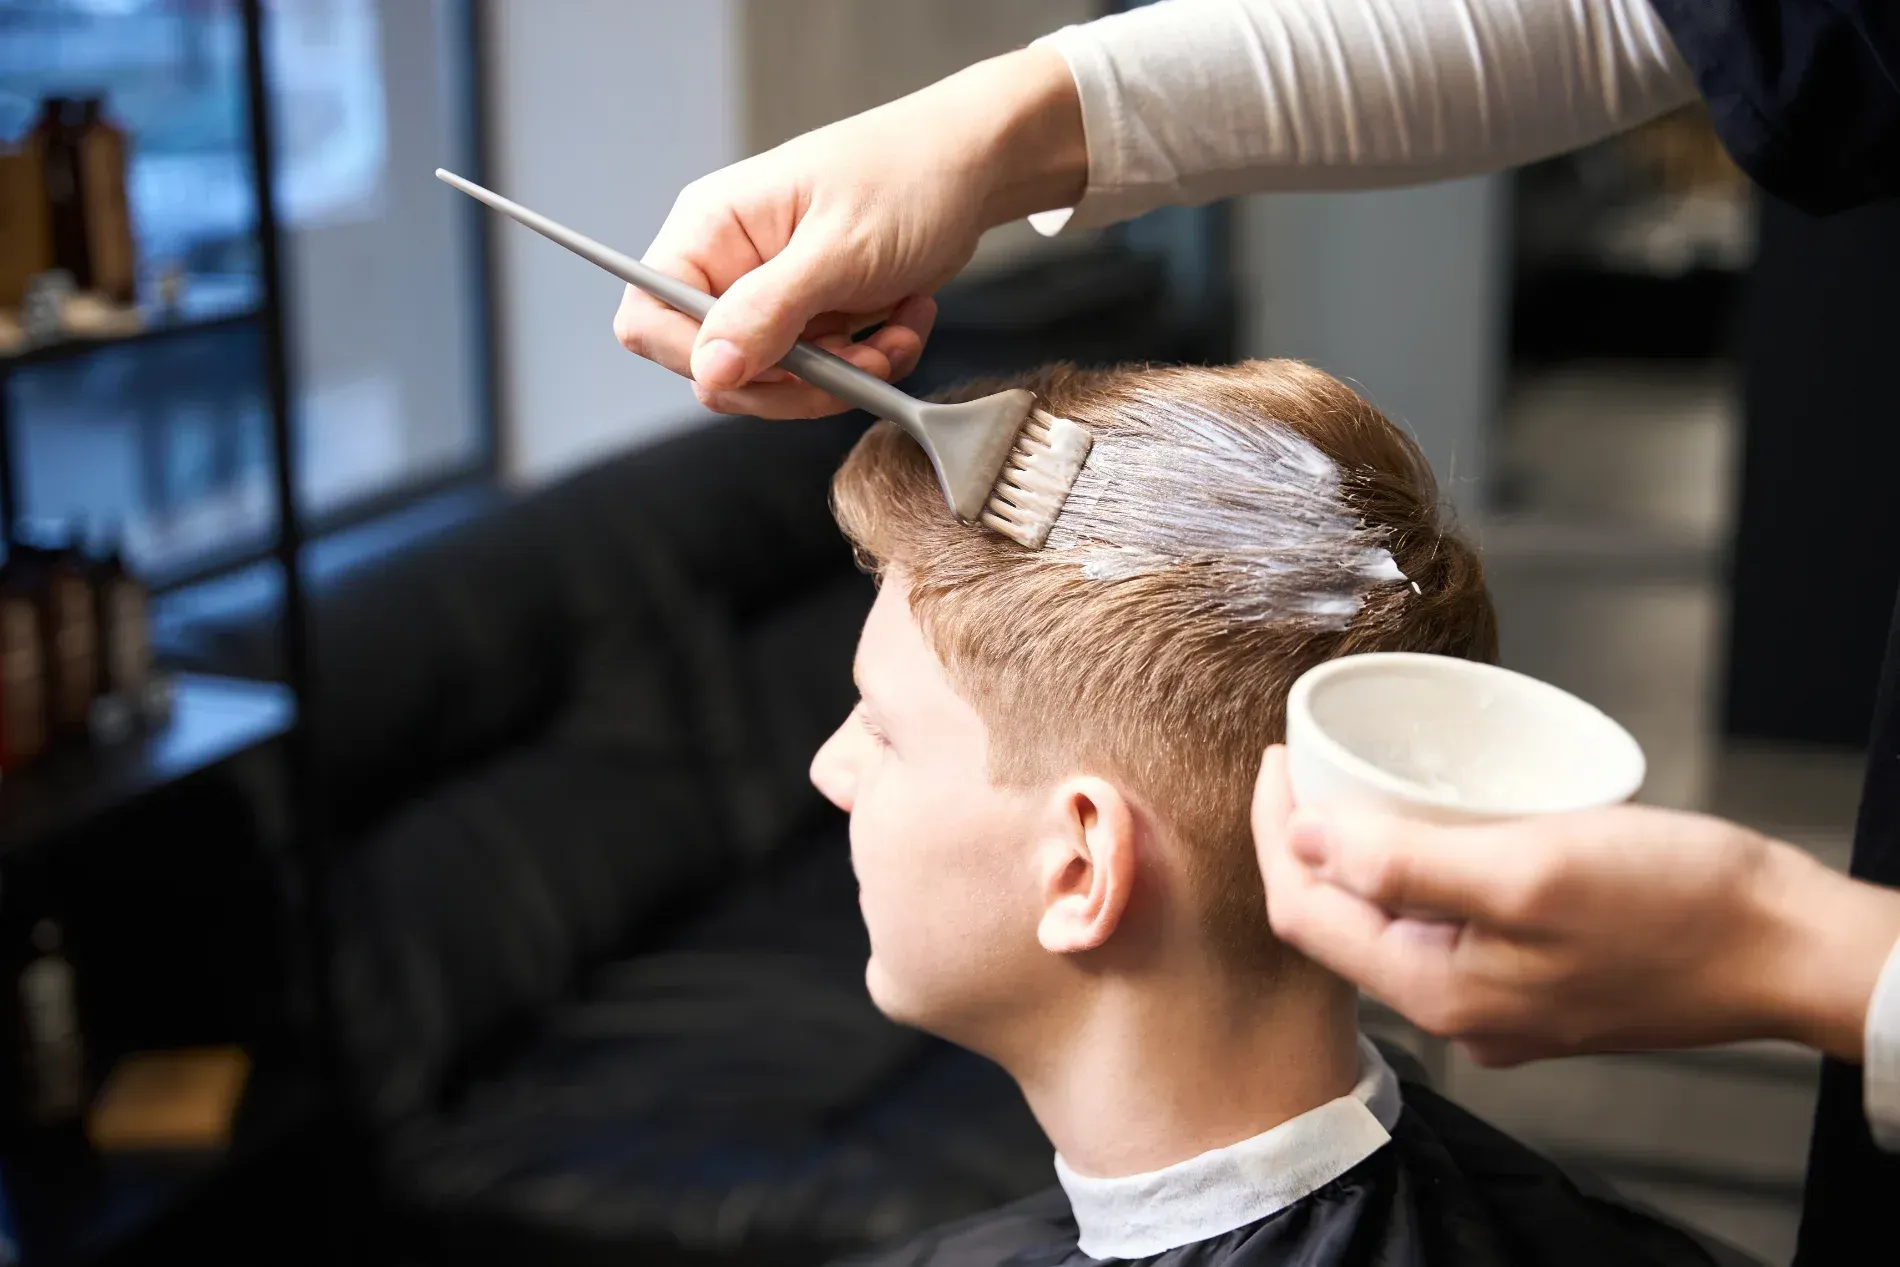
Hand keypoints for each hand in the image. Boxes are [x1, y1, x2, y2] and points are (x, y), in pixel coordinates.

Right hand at [612, 46, 1085, 418]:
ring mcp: (773, 295)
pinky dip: (869, 364)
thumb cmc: (906, 179)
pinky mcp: (814, 318)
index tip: (770, 365)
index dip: (698, 359)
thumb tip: (708, 370)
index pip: (650, 317)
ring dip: (844, 376)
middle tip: (858, 362)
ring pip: (775, 382)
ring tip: (895, 335)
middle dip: (795, 381)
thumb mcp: (838, 250)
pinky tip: (904, 322)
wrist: (974, 168)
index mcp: (712, 229)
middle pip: (716, 368)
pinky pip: (822, 374)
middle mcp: (730, 264)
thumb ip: (768, 313)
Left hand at [1252, 745, 1899, 1065]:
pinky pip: (1445, 923)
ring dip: (1362, 854)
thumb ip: (1403, 863)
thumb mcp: (1527, 868)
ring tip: (1354, 781)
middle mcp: (1456, 1011)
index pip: (1304, 913)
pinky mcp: (1534, 981)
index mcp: (1437, 991)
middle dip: (1308, 842)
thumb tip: (1300, 840)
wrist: (1788, 946)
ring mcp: (1496, 1002)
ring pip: (1390, 921)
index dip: (1274, 834)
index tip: (1275, 759)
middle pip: (1338, 920)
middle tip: (1304, 761)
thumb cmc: (1676, 904)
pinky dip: (1420, 871)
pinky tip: (1430, 827)